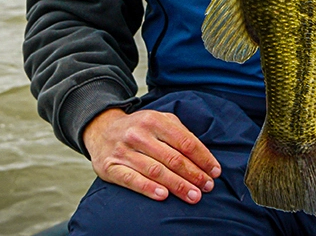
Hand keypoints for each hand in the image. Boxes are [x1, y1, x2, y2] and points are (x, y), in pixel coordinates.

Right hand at [82, 108, 220, 203]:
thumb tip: (204, 156)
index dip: (203, 158)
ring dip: (177, 185)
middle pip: (173, 158)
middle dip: (193, 175)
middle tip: (207, 187)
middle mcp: (138, 134)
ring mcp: (123, 151)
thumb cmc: (138, 129)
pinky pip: (131, 180)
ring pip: (155, 170)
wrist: (101, 130)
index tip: (214, 171)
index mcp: (154, 120)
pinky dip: (148, 188)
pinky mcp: (110, 167)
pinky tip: (163, 195)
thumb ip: (180, 133)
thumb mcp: (159, 120)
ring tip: (193, 195)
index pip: (185, 142)